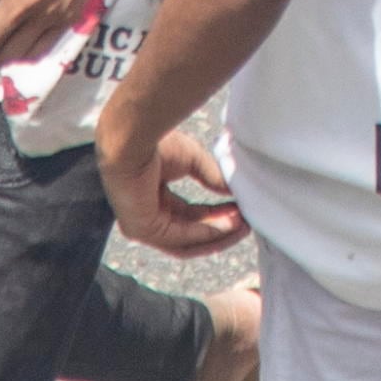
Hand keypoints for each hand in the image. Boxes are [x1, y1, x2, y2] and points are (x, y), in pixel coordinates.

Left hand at [99, 112, 251, 254]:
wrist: (134, 139)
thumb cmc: (155, 143)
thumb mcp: (191, 160)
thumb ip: (211, 177)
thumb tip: (234, 189)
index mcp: (155, 200)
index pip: (190, 216)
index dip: (216, 215)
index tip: (240, 210)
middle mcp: (148, 217)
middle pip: (190, 233)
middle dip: (220, 230)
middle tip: (246, 224)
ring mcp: (143, 227)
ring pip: (187, 241)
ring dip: (217, 235)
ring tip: (243, 226)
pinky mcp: (142, 230)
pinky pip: (180, 238)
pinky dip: (207, 232)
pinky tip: (228, 223)